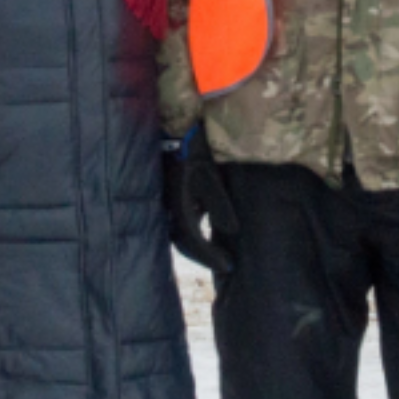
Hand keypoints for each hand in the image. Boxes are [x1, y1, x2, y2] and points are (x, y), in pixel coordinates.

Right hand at [162, 124, 238, 272]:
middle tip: (224, 263)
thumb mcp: (209, 177)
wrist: (173, 131)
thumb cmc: (192, 152)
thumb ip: (219, 205)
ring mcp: (164, 205)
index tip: (229, 267)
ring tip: (216, 250)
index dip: (211, 257)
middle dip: (203, 255)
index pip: (194, 242)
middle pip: (184, 243)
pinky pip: (177, 221)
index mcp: (179, 209)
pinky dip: (191, 230)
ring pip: (179, 234)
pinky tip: (204, 229)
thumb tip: (233, 230)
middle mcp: (168, 212)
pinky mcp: (167, 198)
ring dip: (196, 245)